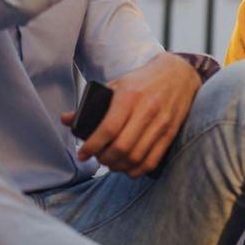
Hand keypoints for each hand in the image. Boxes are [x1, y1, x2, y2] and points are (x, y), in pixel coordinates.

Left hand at [60, 52, 200, 176]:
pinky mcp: (171, 132)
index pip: (108, 129)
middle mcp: (146, 109)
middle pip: (121, 147)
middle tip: (98, 159)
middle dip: (105, 159)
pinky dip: (137, 170)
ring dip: (119, 166)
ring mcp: (161, 122)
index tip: (82, 154)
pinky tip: (128, 168)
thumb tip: (66, 119)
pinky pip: (152, 160)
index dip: (92, 146)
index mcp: (129, 96)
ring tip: (111, 164)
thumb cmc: (142, 81)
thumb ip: (92, 104)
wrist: (178, 74)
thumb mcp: (117, 85)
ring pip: (136, 157)